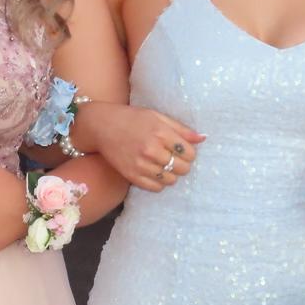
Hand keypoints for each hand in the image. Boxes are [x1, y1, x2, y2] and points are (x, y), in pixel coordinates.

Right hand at [76, 102, 203, 191]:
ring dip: (172, 174)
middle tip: (175, 158)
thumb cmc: (132, 118)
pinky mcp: (131, 175)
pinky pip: (155, 188)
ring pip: (170, 180)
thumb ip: (181, 129)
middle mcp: (151, 150)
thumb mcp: (157, 116)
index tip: (183, 150)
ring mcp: (140, 164)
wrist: (102, 126)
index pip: (189, 153)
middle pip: (182, 168)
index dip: (189, 153)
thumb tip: (203, 138)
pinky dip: (159, 182)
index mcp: (160, 133)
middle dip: (183, 164)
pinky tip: (155, 172)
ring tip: (164, 165)